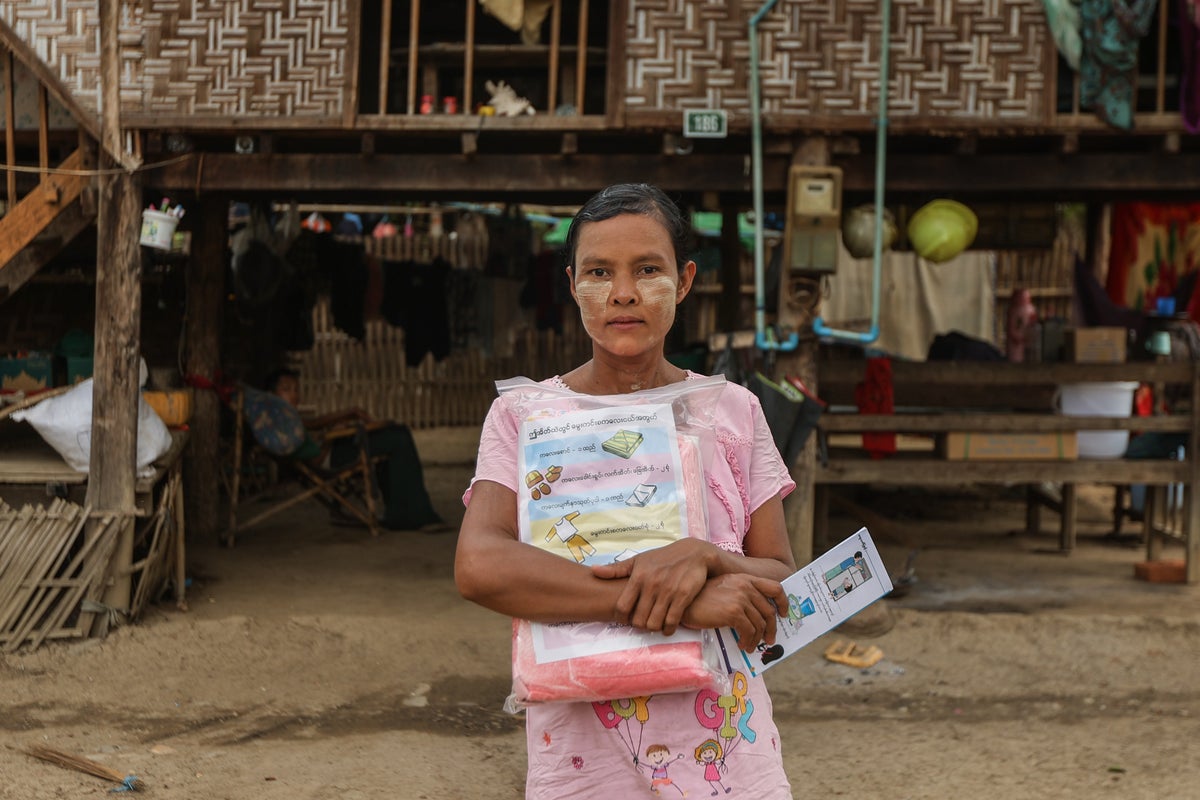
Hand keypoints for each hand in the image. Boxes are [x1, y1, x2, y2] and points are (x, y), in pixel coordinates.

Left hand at [591, 539, 713, 635]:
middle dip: (639, 626)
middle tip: (642, 624)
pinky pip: (672, 622)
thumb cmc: (662, 558)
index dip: (621, 618)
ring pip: (654, 623)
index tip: (626, 619)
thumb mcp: (638, 560)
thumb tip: (593, 571)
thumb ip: (616, 569)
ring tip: (654, 625)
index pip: (622, 607)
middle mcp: (651, 584)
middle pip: (638, 620)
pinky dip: (668, 629)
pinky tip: (668, 627)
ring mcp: (668, 591)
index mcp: (638, 576)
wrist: (693, 553)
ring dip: (653, 628)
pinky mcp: (683, 596)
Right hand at [679, 574, 787, 651]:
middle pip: (769, 610)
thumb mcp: (724, 589)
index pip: (775, 587)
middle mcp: (745, 586)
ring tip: (749, 646)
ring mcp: (740, 598)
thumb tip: (757, 617)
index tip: (783, 614)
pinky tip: (741, 645)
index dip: (783, 602)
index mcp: (745, 579)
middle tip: (768, 640)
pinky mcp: (733, 612)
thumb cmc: (700, 599)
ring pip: (760, 624)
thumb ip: (741, 595)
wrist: (683, 602)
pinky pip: (749, 631)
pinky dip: (748, 641)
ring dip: (757, 639)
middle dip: (771, 629)